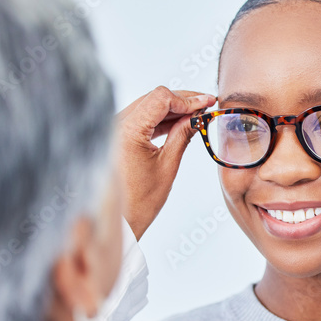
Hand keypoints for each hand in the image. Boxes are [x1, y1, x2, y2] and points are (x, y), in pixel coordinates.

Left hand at [116, 86, 215, 240]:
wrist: (117, 222)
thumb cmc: (139, 202)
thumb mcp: (167, 166)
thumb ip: (183, 135)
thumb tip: (199, 116)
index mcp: (127, 130)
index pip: (161, 98)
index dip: (188, 98)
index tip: (208, 102)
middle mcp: (115, 124)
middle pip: (153, 98)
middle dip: (182, 101)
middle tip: (207, 106)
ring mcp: (112, 128)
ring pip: (147, 105)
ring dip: (172, 108)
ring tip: (196, 115)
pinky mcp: (114, 135)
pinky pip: (139, 117)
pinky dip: (160, 118)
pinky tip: (178, 122)